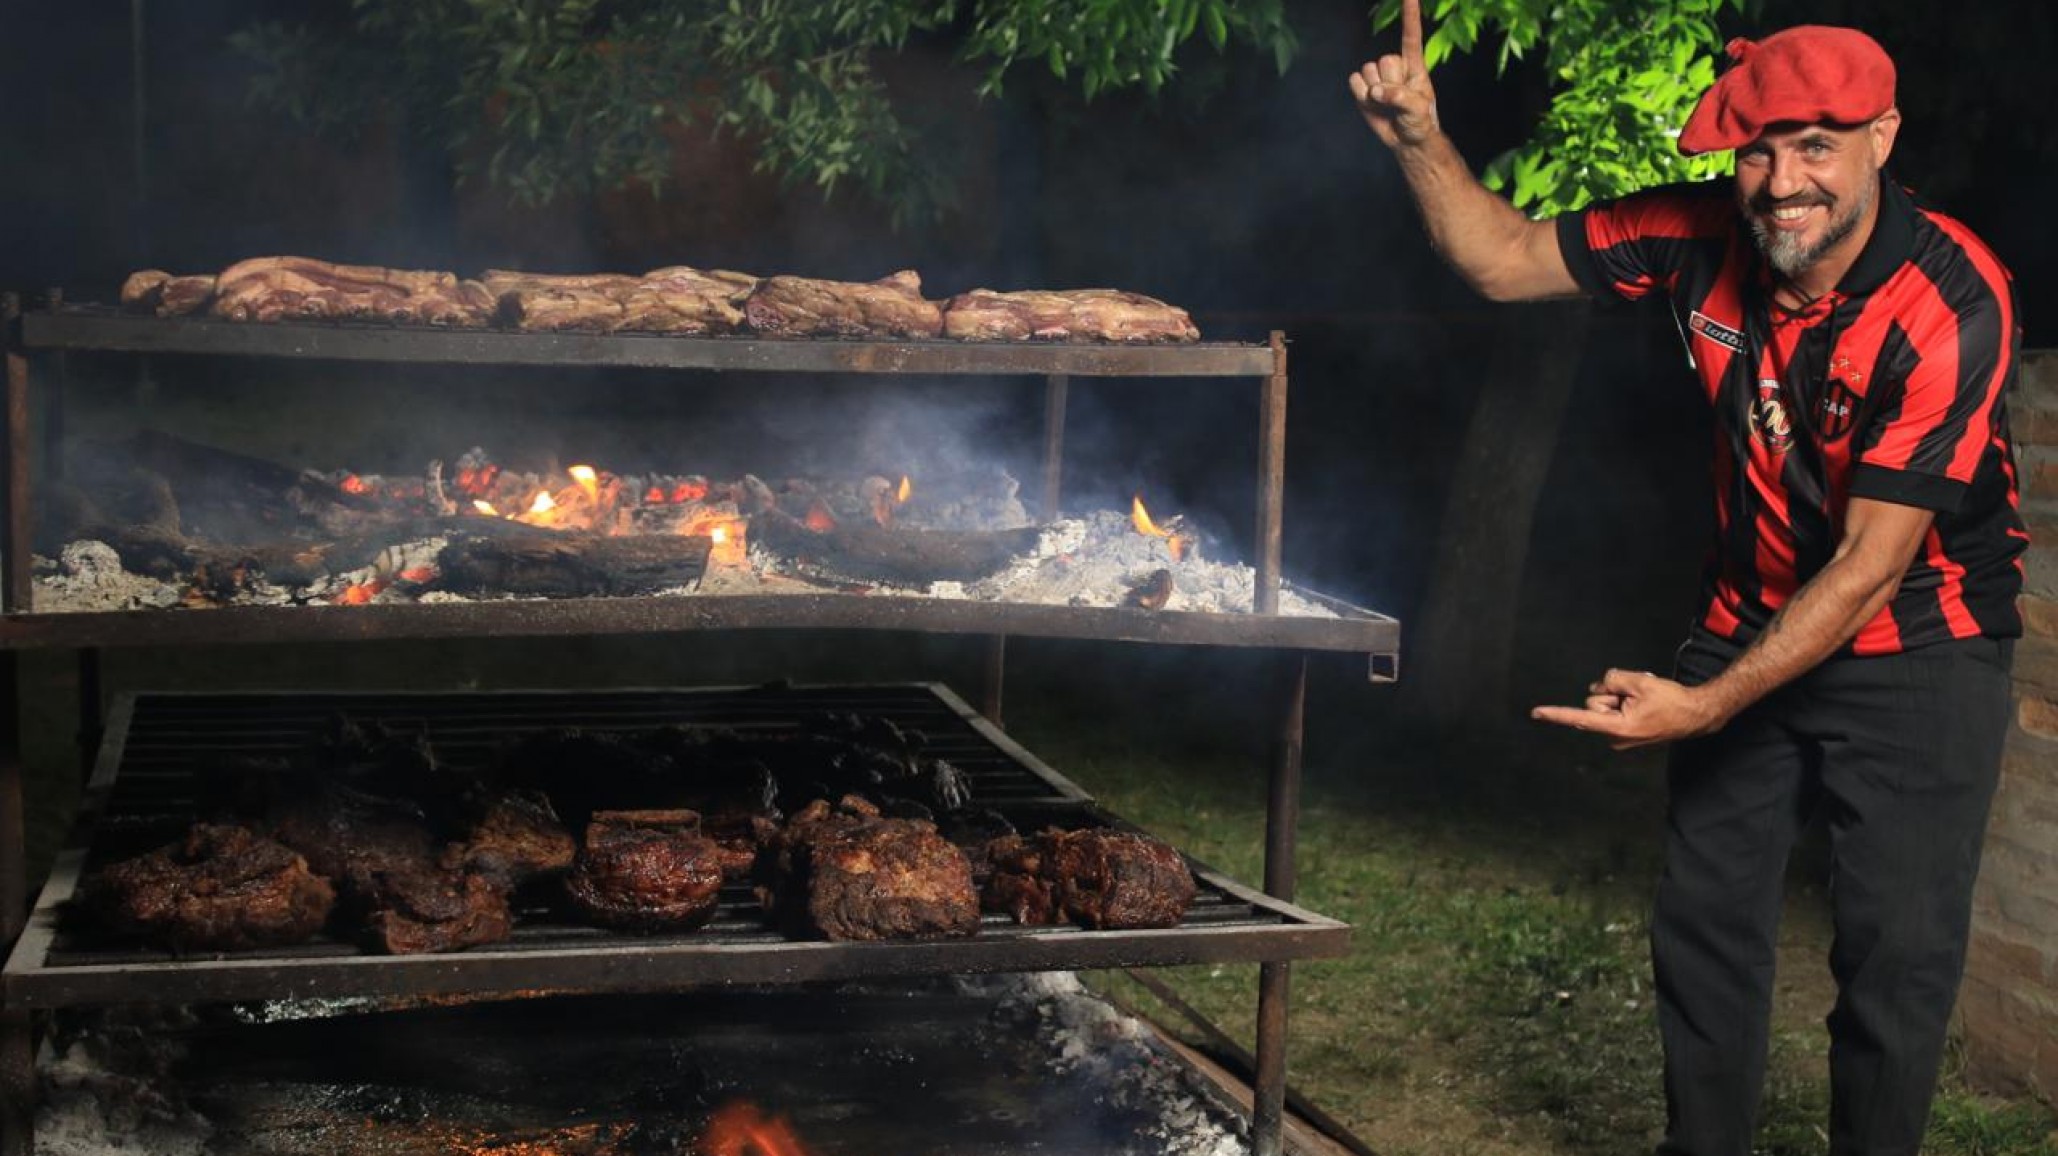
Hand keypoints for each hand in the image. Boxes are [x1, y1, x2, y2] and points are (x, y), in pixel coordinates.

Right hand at [1348, 0, 1439, 148]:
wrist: (1406, 141)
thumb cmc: (1420, 122)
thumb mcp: (1418, 110)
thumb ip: (1400, 98)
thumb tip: (1376, 91)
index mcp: (1414, 65)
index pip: (1411, 36)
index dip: (1409, 15)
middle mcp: (1395, 66)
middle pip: (1385, 61)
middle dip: (1390, 84)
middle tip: (1398, 102)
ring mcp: (1378, 76)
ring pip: (1368, 71)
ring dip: (1375, 93)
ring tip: (1387, 106)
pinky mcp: (1363, 88)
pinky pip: (1355, 83)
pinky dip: (1361, 97)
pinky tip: (1374, 106)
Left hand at [1531, 669, 1727, 750]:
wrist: (1695, 715)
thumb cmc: (1672, 701)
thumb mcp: (1640, 682)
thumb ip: (1614, 679)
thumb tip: (1602, 684)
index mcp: (1617, 728)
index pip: (1579, 717)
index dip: (1556, 714)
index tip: (1535, 713)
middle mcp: (1614, 736)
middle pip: (1594, 702)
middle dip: (1611, 692)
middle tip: (1638, 695)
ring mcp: (1619, 736)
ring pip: (1605, 704)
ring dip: (1621, 696)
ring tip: (1644, 700)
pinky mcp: (1624, 732)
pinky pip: (1614, 709)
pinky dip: (1625, 702)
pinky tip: (1644, 704)